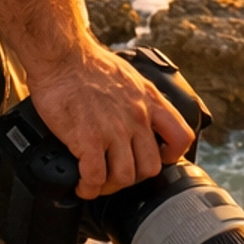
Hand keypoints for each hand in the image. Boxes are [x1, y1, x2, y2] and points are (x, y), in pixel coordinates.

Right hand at [26, 36, 196, 198]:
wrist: (62, 56)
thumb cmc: (89, 63)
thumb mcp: (129, 76)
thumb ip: (139, 99)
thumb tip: (138, 117)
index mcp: (149, 101)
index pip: (181, 137)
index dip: (171, 155)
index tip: (156, 158)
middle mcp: (137, 117)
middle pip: (150, 168)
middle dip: (133, 177)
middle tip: (116, 174)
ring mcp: (114, 130)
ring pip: (124, 178)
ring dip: (109, 186)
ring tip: (97, 182)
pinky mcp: (88, 138)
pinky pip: (95, 177)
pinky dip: (88, 188)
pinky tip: (81, 184)